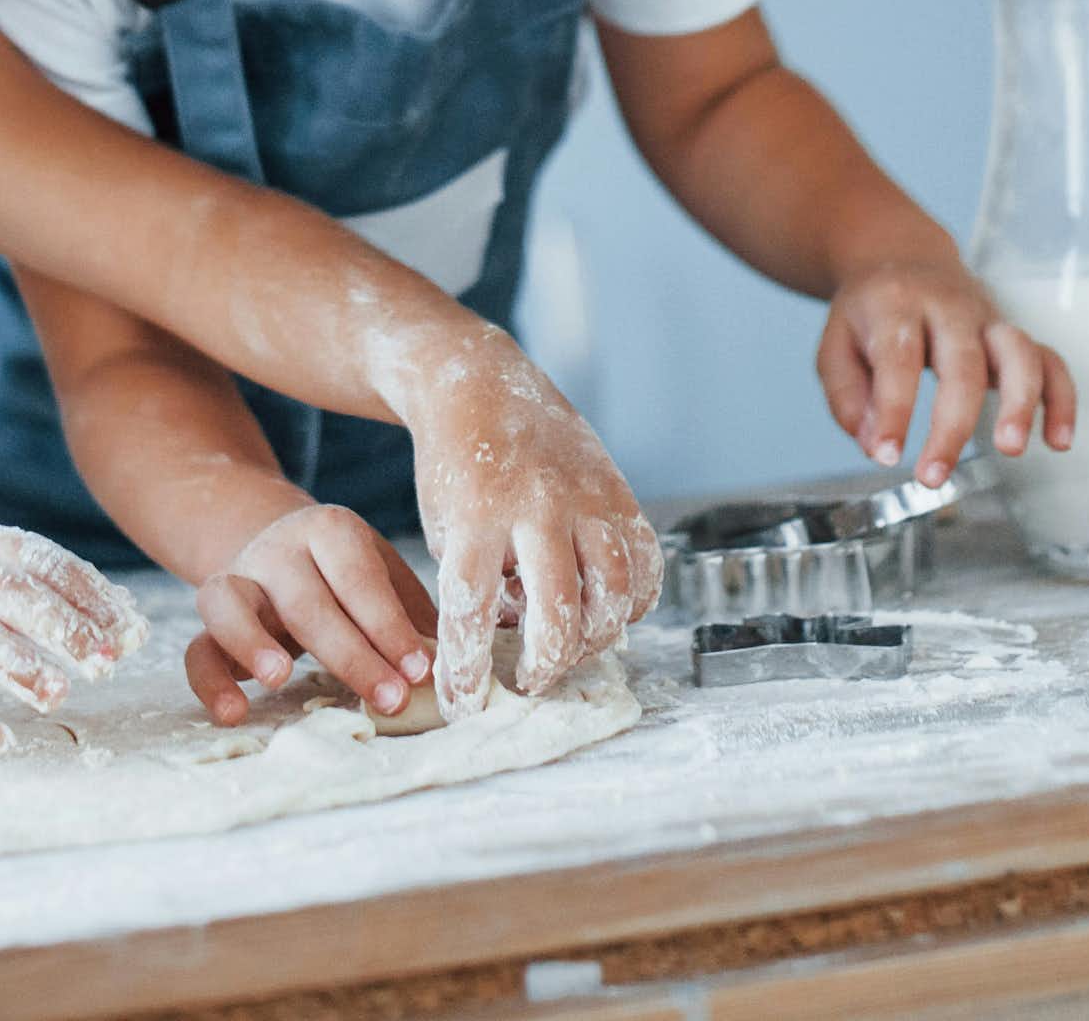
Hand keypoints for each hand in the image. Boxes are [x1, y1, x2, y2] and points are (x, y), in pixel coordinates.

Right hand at [184, 502, 440, 725]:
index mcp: (330, 529)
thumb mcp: (382, 574)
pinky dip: (210, 680)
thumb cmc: (348, 573)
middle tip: (389, 698)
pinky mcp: (208, 620)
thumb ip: (411, 615)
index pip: (359, 576)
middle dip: (351, 652)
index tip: (421, 670)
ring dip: (254, 641)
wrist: (279, 544)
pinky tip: (234, 713)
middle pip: (306, 598)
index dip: (389, 624)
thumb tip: (456, 668)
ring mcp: (237, 580)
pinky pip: (197, 646)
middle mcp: (278, 548)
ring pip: (231, 604)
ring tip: (281, 680)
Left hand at [405, 342, 661, 720]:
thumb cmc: (454, 465)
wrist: (479, 382)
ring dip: (595, 637)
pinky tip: (608, 613)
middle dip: (545, 663)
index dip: (467, 668)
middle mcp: (537, 501)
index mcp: (477, 511)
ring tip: (568, 650)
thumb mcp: (443, 524)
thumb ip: (475, 583)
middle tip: (526, 681)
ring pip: (614, 588)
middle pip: (558, 606)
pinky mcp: (618, 490)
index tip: (464, 706)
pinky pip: (646, 560)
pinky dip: (634, 600)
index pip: (471, 606)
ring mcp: (585, 493)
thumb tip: (514, 647)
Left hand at [817, 257, 1076, 490]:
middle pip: (961, 362)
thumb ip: (848, 398)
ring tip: (1010, 449)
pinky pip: (1050, 361)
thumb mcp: (836, 344)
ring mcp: (987, 318)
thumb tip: (876, 445)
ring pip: (1018, 353)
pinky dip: (1061, 399)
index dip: (894, 411)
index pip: (898, 358)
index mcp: (896, 304)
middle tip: (934, 474)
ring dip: (1020, 403)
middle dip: (952, 425)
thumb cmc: (871, 310)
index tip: (887, 456)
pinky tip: (1058, 440)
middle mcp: (948, 307)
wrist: (901, 257)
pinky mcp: (1013, 334)